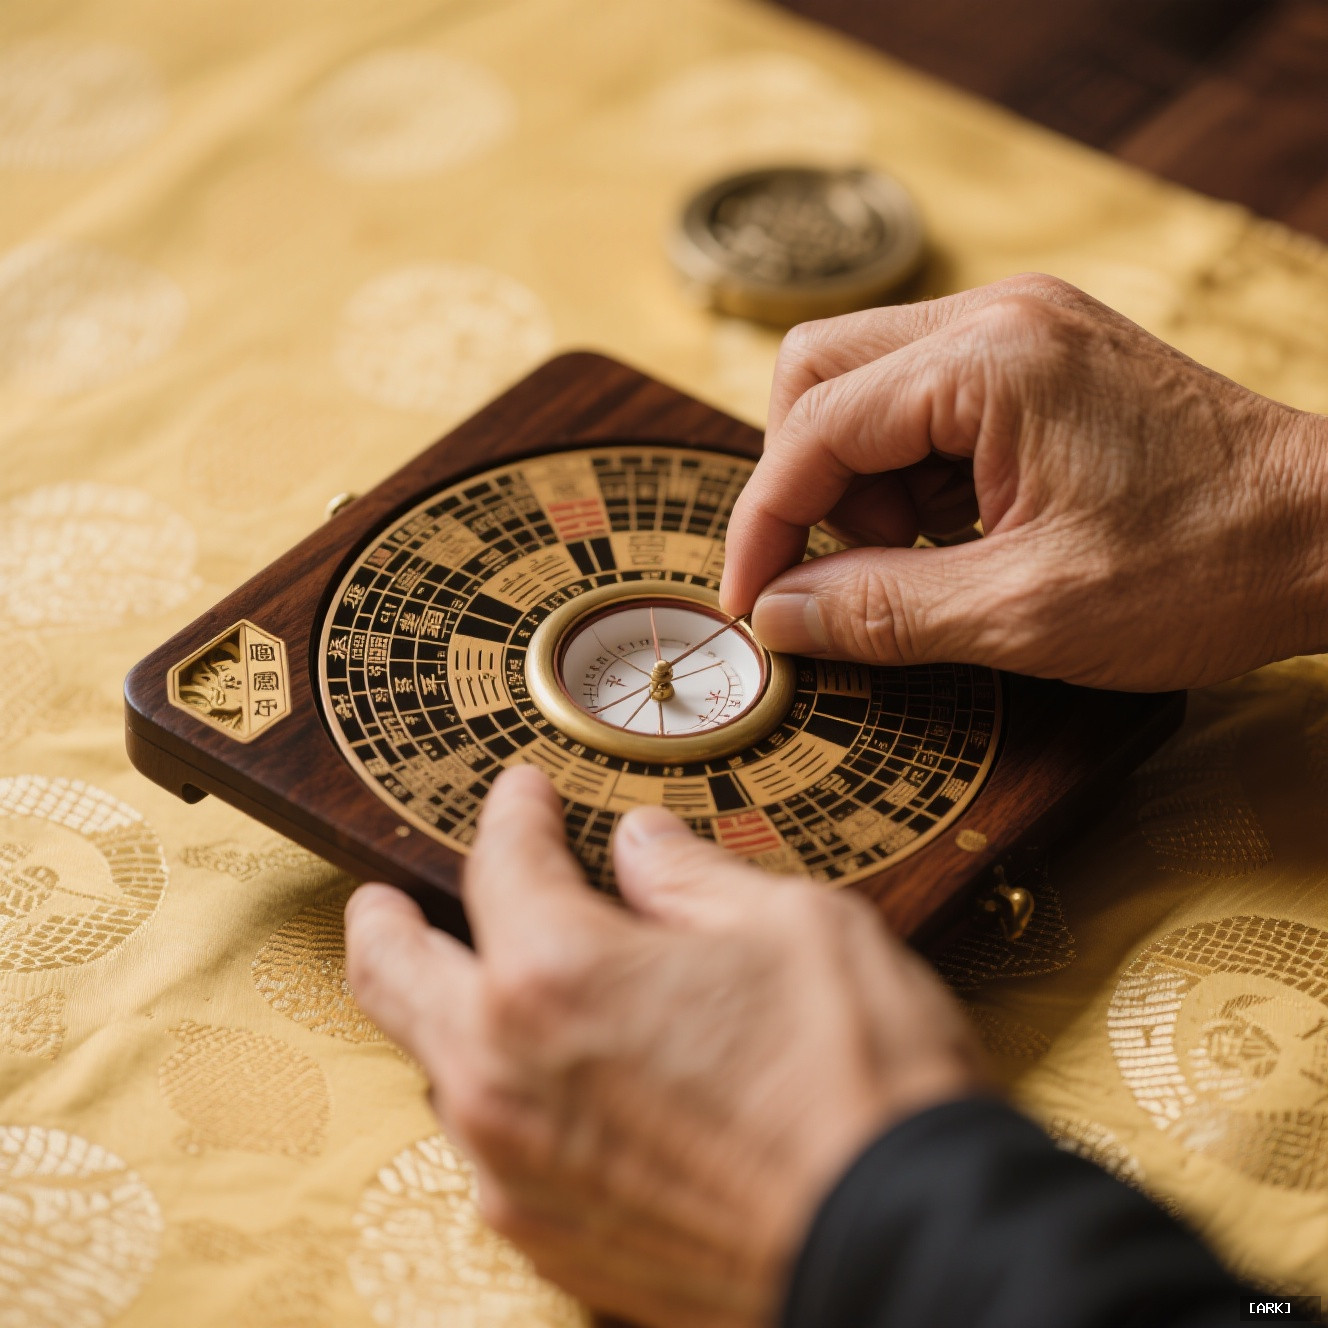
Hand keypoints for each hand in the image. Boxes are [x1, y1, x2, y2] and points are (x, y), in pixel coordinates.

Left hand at [345, 766, 986, 1327]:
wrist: (902, 1244)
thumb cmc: (860, 1077)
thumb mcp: (793, 925)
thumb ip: (692, 878)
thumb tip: (640, 848)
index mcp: (558, 973)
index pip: (502, 863)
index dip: (512, 813)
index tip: (524, 795)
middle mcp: (506, 1073)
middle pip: (395, 972)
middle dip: (382, 920)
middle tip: (379, 896)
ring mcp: (515, 1168)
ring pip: (436, 1064)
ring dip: (444, 1010)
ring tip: (476, 983)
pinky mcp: (548, 1238)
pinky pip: (489, 1145)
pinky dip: (498, 1091)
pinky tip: (546, 1075)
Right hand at [720, 274, 1327, 690]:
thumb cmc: (1208, 565)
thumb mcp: (1026, 612)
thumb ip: (882, 611)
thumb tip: (780, 617)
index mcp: (987, 360)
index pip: (812, 428)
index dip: (764, 524)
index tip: (753, 604)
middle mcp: (996, 320)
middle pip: (818, 376)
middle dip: (806, 484)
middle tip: (848, 570)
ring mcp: (1021, 332)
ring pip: (864, 388)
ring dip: (861, 483)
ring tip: (926, 560)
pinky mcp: (1039, 363)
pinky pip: (923, 404)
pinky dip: (911, 476)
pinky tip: (961, 534)